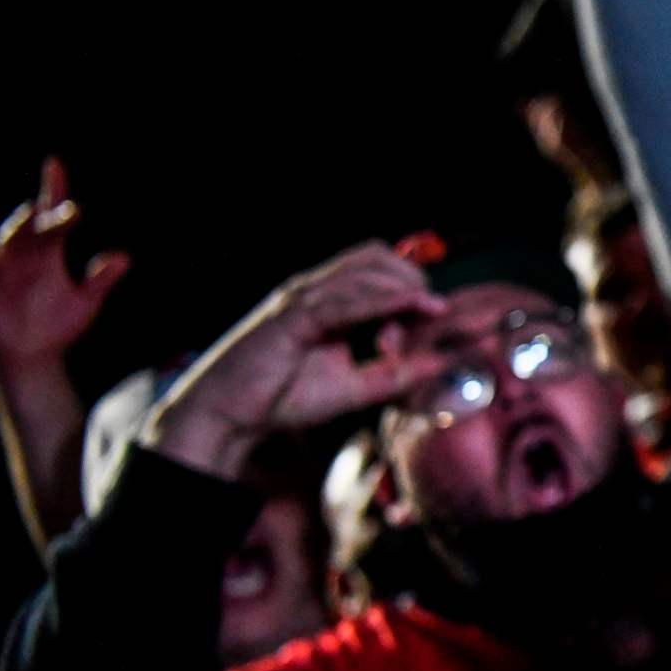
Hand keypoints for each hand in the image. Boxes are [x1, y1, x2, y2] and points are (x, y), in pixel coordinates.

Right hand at [0, 159, 130, 373]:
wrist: (34, 353)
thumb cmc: (58, 321)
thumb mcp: (85, 301)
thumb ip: (100, 279)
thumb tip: (123, 258)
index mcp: (49, 252)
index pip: (51, 215)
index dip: (52, 189)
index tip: (54, 165)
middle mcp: (26, 256)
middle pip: (34, 228)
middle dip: (46, 216)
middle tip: (65, 207)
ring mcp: (6, 272)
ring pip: (9, 244)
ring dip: (18, 229)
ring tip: (31, 214)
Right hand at [142, 243, 450, 480]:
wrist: (230, 412)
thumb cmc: (284, 396)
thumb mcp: (354, 388)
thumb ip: (395, 375)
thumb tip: (440, 364)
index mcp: (329, 300)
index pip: (381, 268)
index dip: (413, 287)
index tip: (436, 317)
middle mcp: (315, 291)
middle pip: (376, 258)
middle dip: (411, 281)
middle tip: (427, 317)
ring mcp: (301, 300)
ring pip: (363, 272)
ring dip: (400, 294)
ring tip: (418, 321)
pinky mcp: (291, 317)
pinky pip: (342, 301)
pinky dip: (379, 301)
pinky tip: (406, 307)